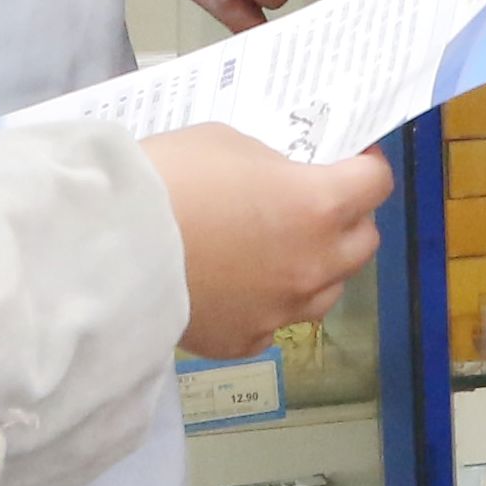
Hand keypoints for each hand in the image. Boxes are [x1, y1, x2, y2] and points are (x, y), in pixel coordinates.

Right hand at [140, 125, 395, 357]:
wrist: (110, 247)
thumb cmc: (171, 178)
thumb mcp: (229, 144)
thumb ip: (270, 166)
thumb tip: (280, 183)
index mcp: (320, 205)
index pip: (375, 184)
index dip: (365, 166)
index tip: (346, 159)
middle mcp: (314, 263)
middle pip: (362, 243)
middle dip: (348, 219)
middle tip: (315, 203)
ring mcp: (282, 309)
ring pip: (327, 290)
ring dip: (315, 267)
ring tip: (278, 250)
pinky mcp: (244, 341)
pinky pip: (274, 321)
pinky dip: (266, 303)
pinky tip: (236, 287)